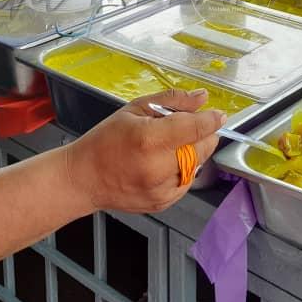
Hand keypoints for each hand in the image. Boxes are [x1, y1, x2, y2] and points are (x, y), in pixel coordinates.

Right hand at [64, 89, 224, 213]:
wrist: (84, 178)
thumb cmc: (104, 141)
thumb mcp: (135, 109)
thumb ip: (172, 101)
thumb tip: (202, 98)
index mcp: (150, 140)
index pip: (196, 128)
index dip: (211, 119)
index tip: (218, 114)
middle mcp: (159, 167)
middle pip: (202, 148)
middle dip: (201, 135)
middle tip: (183, 128)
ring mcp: (162, 189)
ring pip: (197, 165)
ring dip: (191, 153)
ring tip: (164, 147)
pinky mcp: (163, 203)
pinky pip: (186, 181)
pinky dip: (181, 170)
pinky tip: (160, 164)